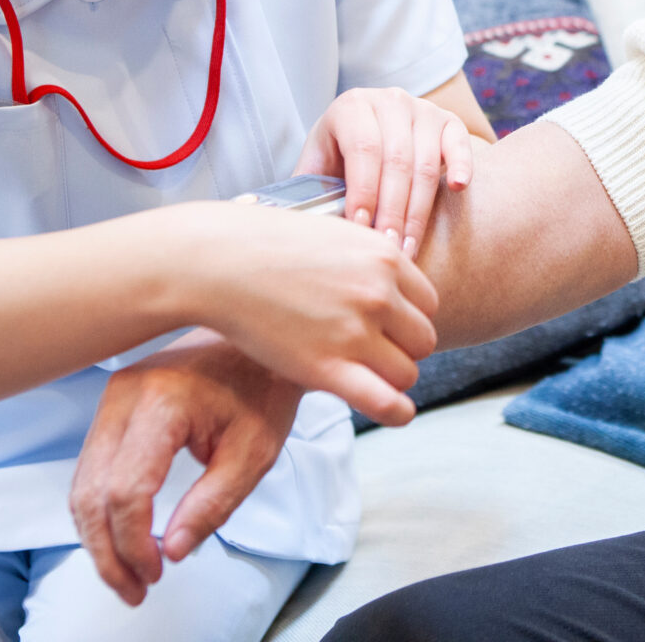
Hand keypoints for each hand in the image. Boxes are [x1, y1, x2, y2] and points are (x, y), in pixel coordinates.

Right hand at [71, 332, 300, 604]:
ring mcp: (113, 396)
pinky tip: (123, 536)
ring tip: (129, 572)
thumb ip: (213, 504)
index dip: (133, 543)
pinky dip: (101, 508)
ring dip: (98, 535)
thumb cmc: (262, 387)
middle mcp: (125, 395)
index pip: (126, 490)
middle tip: (134, 589)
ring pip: (83, 482)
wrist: (257, 337)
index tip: (156, 572)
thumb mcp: (254, 452)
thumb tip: (174, 551)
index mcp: (163, 403)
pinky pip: (91, 466)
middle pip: (90, 492)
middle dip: (106, 551)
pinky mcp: (114, 403)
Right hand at [193, 205, 437, 426]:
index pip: (428, 303)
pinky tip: (395, 412)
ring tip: (362, 373)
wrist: (216, 261)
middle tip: (370, 352)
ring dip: (390, 378)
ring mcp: (354, 331)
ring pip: (407, 372)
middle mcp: (377, 293)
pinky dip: (397, 412)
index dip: (407, 319)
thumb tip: (392, 278)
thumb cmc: (264, 243)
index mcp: (383, 256)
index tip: (385, 328)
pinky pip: (386, 401)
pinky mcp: (326, 367)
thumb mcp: (333, 233)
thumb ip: (368, 258)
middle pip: (423, 339)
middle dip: (401, 349)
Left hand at [296, 86, 474, 256]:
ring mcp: (423, 110)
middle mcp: (389, 101)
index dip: (364, 191)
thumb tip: (289, 227)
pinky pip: (460, 144)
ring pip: (426, 163)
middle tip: (387, 250)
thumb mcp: (318, 166)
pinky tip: (458, 189)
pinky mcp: (449, 122)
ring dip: (418, 210)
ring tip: (408, 247)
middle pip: (397, 161)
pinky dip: (461, 165)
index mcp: (351, 106)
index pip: (363, 149)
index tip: (361, 229)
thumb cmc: (338, 159)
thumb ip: (307, 190)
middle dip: (391, 211)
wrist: (369, 131)